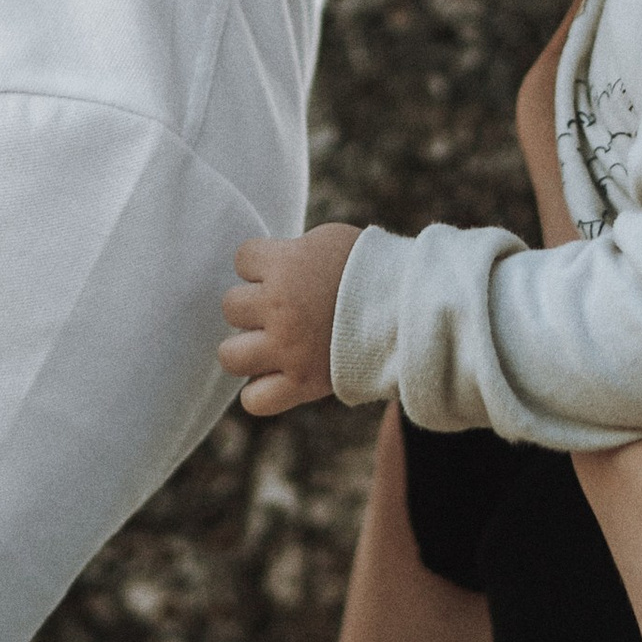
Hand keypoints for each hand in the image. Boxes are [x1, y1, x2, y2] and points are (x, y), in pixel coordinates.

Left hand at [219, 225, 359, 415]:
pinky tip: (277, 376)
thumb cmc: (372, 268)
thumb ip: (291, 252)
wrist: (412, 308)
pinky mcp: (302, 383)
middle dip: (254, 305)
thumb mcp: (328, 242)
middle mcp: (280, 307)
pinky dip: (260, 391)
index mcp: (287, 265)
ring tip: (273, 343)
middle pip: (231, 305)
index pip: (243, 258)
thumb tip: (264, 266)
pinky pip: (254, 399)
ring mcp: (288, 348)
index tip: (289, 269)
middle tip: (286, 308)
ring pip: (229, 355)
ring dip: (247, 348)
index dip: (263, 263)